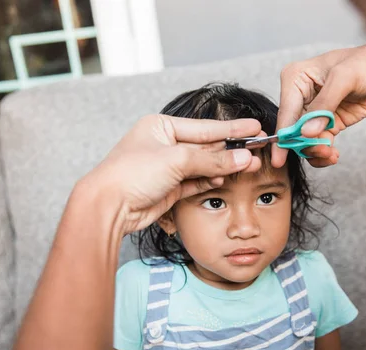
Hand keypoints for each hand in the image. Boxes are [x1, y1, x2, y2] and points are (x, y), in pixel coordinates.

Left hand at [81, 114, 263, 234]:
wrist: (108, 207)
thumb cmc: (131, 174)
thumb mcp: (176, 160)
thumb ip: (212, 159)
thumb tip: (242, 158)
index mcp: (160, 127)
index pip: (204, 127)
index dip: (231, 129)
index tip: (254, 128)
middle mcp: (164, 145)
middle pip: (205, 146)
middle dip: (230, 150)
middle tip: (257, 149)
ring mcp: (166, 168)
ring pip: (202, 165)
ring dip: (223, 167)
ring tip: (247, 166)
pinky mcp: (169, 189)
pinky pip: (196, 181)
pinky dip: (210, 180)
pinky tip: (224, 178)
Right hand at [273, 43, 365, 167]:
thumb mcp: (345, 77)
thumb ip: (324, 104)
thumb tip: (306, 132)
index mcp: (297, 78)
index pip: (286, 112)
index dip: (283, 136)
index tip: (279, 158)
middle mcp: (301, 95)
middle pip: (293, 129)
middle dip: (304, 145)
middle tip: (321, 152)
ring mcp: (314, 111)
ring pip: (305, 140)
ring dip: (315, 151)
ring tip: (331, 154)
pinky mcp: (328, 123)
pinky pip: (319, 143)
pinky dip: (323, 153)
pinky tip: (333, 155)